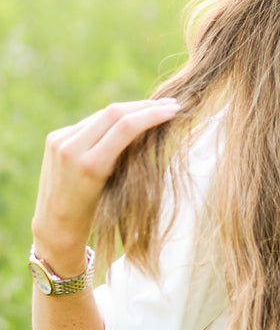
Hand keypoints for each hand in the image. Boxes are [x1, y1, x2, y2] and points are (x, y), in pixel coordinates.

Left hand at [32, 99, 178, 272]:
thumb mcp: (118, 186)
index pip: (125, 126)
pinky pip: (89, 122)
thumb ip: (127, 155)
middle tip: (170, 104)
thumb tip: (149, 125)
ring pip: (102, 114)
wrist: (56, 225)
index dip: (152, 114)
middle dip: (144, 106)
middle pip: (114, 113)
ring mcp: (60, 140)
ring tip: (153, 108)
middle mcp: (71, 149)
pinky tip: (127, 118)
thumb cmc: (96, 215)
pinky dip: (111, 120)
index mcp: (90, 165)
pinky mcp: (55, 137)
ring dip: (130, 109)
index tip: (174, 110)